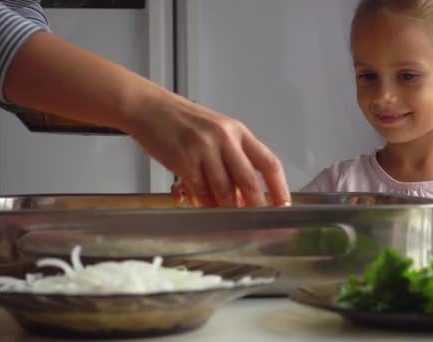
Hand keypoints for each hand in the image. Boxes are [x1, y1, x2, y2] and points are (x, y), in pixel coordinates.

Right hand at [126, 90, 290, 207]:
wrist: (149, 107)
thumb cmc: (183, 122)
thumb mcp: (216, 133)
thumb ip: (232, 160)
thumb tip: (244, 198)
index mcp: (238, 132)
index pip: (269, 163)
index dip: (280, 189)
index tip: (283, 207)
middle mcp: (225, 138)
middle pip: (249, 181)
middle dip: (256, 208)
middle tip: (258, 224)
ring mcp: (204, 148)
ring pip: (224, 191)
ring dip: (226, 210)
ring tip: (226, 220)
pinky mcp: (183, 159)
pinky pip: (199, 191)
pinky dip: (203, 204)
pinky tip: (201, 206)